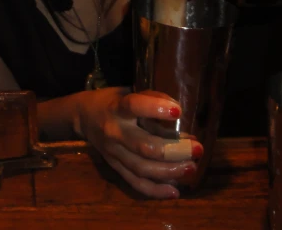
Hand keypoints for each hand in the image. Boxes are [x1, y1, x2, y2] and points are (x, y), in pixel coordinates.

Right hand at [75, 87, 201, 198]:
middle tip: (198, 149)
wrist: (84, 116)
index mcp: (117, 107)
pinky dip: (155, 190)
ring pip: (141, 168)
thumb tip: (178, 112)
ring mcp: (114, 153)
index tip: (179, 111)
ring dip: (169, 172)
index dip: (155, 108)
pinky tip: (175, 191)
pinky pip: (134, 183)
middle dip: (173, 150)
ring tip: (191, 168)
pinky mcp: (115, 167)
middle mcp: (114, 132)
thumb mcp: (129, 91)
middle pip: (144, 146)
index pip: (134, 106)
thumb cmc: (114, 100)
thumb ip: (151, 98)